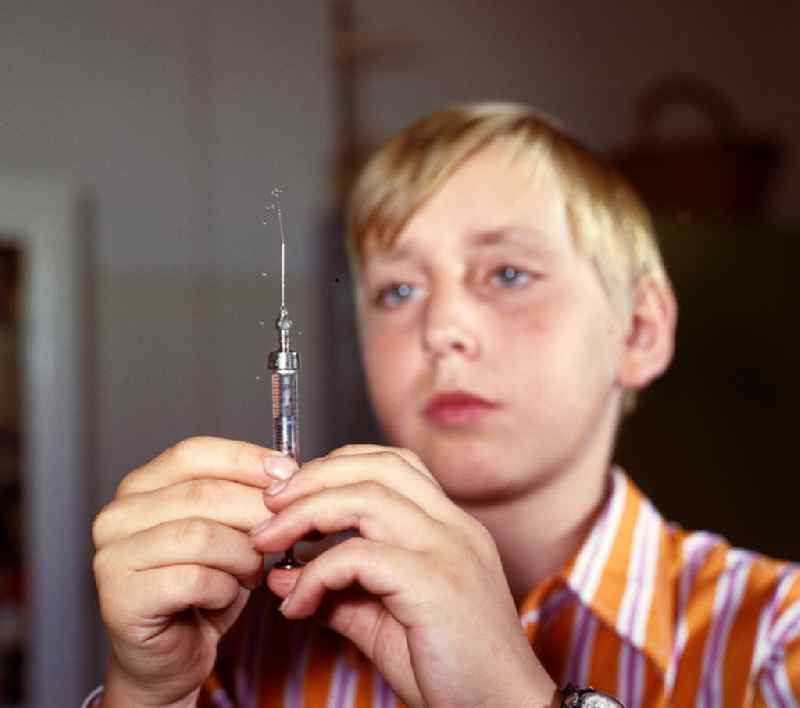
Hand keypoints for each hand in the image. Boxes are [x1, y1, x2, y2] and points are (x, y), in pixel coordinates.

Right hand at [92, 436, 296, 706]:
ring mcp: (112, 556)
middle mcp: (118, 515)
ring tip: (251, 570)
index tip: (289, 472)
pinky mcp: (119, 598)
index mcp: (141, 487)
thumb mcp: (230, 528)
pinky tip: (225, 596)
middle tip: (281, 533)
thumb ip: (245, 494)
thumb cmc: (203, 588)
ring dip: (242, 555)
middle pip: (203, 493)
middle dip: (256, 512)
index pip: (193, 452)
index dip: (245, 459)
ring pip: (201, 536)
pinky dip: (224, 588)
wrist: (173, 655)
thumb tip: (285, 470)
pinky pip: (193, 580)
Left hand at [252, 444, 555, 707]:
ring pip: (367, 497)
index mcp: (448, 526)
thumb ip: (336, 592)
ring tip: (269, 541)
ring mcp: (449, 550)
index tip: (292, 493)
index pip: (391, 464)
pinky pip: (361, 556)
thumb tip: (282, 575)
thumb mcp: (383, 623)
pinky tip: (298, 603)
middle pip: (376, 466)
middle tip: (268, 505)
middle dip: (313, 477)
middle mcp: (453, 526)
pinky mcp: (437, 584)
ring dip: (306, 513)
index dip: (336, 466)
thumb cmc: (451, 671)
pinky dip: (317, 572)